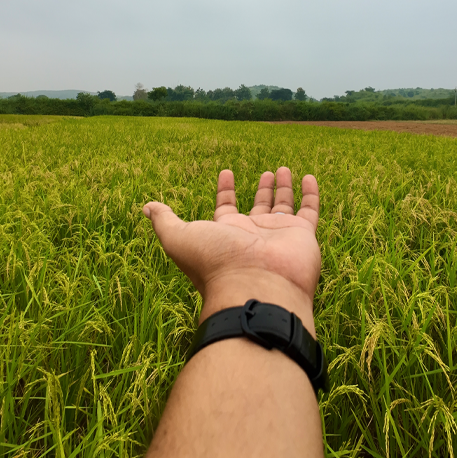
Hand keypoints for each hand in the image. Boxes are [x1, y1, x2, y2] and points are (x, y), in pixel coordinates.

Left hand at [143, 167, 320, 335]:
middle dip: (261, 189)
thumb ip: (165, 221)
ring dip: (283, 188)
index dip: (225, 190)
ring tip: (282, 169)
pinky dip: (310, 194)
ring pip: (284, 206)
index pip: (226, 208)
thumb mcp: (180, 238)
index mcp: (227, 234)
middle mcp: (254, 234)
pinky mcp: (303, 235)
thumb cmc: (215, 263)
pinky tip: (308, 177)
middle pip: (258, 207)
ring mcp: (279, 235)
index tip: (226, 172)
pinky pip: (310, 210)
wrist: (255, 287)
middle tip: (266, 172)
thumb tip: (146, 207)